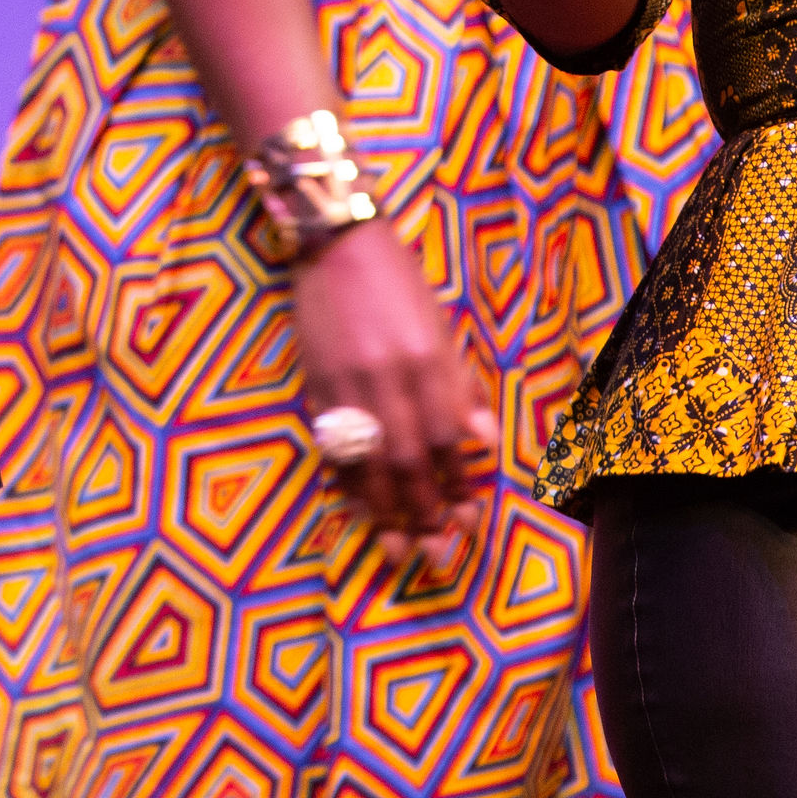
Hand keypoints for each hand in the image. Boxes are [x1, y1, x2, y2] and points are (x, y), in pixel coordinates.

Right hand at [291, 219, 492, 555]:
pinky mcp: (314, 385)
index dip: (459, 487)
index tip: (469, 521)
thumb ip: (460, 385)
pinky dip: (345, 482)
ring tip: (398, 550)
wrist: (332, 242)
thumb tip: (482, 441)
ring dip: (384, 513)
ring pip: (367, 464)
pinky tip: (357, 509)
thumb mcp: (441, 327)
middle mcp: (385, 379)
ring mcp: (344, 385)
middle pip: (408, 463)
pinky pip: (331, 446)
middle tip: (438, 555)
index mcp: (425, 362)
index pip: (447, 441)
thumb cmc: (398, 281)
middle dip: (424, 514)